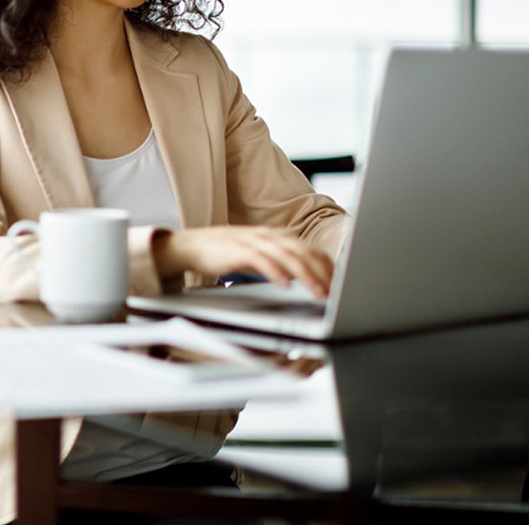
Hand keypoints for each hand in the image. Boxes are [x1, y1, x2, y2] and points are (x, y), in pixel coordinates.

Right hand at [153, 225, 334, 297]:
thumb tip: (302, 271)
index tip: (338, 285)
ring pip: (287, 256)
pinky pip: (262, 261)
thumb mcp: (257, 253)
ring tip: (318, 292)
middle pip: (303, 252)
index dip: (326, 267)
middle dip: (322, 274)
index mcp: (275, 236)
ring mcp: (253, 242)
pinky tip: (286, 285)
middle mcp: (267, 236)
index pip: (309, 249)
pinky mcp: (238, 251)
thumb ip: (278, 258)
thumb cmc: (223, 252)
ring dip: (306, 276)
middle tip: (334, 292)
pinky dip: (277, 273)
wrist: (190, 246)